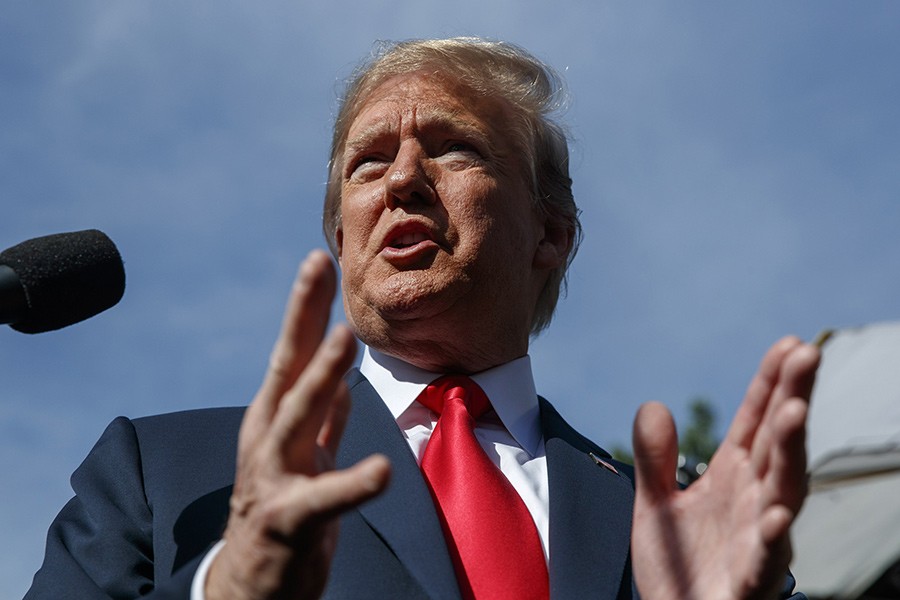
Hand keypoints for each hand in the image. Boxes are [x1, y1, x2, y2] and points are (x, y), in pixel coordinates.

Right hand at [205, 250, 390, 599]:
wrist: (250, 585)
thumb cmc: (282, 513)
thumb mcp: (304, 457)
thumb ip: (323, 420)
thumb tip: (346, 384)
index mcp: (276, 420)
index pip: (291, 352)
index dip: (305, 306)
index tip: (318, 258)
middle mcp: (268, 438)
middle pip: (286, 367)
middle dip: (302, 315)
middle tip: (316, 266)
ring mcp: (273, 476)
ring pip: (297, 418)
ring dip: (321, 376)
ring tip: (346, 338)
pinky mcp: (287, 519)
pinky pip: (324, 500)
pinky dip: (352, 484)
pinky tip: (382, 470)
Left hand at [631, 336, 819, 599]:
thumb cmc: (678, 565)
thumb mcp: (655, 504)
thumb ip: (654, 459)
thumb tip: (652, 405)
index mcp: (732, 476)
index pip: (755, 421)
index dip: (770, 383)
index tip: (790, 343)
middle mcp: (754, 500)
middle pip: (778, 443)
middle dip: (792, 399)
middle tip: (807, 355)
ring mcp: (758, 539)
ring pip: (782, 491)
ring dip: (791, 453)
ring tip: (795, 412)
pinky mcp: (751, 579)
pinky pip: (765, 558)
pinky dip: (772, 537)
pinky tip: (776, 516)